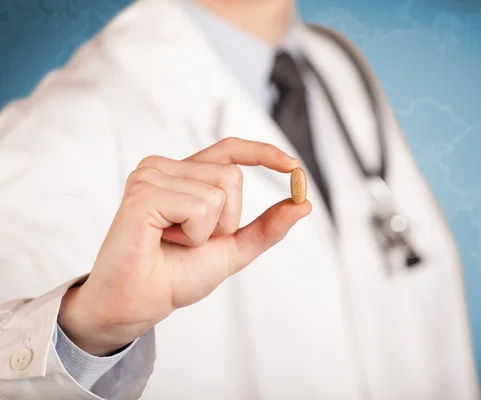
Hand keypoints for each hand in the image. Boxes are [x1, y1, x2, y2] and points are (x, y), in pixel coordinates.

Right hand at [58, 138, 311, 355]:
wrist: (139, 304)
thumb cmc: (175, 275)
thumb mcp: (233, 249)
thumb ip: (266, 227)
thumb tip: (304, 204)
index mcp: (184, 176)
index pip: (229, 149)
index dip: (263, 153)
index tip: (294, 168)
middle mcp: (166, 168)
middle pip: (233, 175)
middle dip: (227, 220)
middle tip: (189, 240)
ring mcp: (151, 175)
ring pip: (220, 190)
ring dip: (208, 230)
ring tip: (173, 241)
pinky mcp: (143, 192)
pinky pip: (200, 206)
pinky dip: (193, 234)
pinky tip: (162, 240)